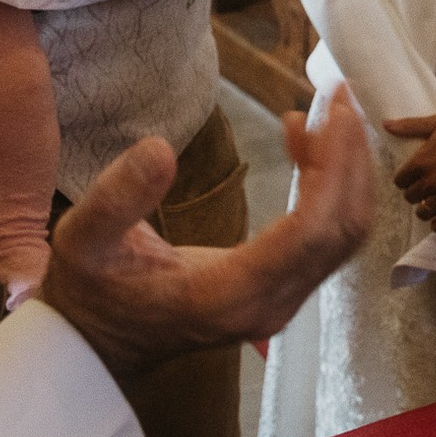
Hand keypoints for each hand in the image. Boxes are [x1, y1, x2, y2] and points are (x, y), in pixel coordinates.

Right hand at [40, 102, 373, 377]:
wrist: (98, 342)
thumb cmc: (92, 289)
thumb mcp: (83, 239)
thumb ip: (118, 198)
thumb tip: (159, 150)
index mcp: (228, 294)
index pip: (309, 232)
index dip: (333, 168)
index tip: (334, 111)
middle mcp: (269, 305)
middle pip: (340, 230)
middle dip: (352, 159)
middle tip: (340, 95)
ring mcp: (281, 302)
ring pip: (341, 235)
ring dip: (347, 170)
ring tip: (328, 110)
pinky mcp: (281, 290)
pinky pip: (323, 237)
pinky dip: (328, 187)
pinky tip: (303, 142)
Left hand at [384, 114, 435, 266]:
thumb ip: (409, 126)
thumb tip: (385, 124)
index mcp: (420, 160)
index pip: (399, 181)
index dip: (404, 180)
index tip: (412, 179)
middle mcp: (430, 179)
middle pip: (410, 197)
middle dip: (415, 193)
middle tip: (424, 190)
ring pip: (423, 212)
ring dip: (425, 209)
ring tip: (431, 203)